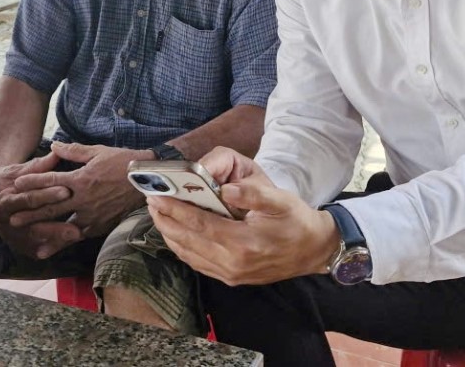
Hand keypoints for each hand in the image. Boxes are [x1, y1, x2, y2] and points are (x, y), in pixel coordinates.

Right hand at [0, 153, 82, 259]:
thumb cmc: (7, 180)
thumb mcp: (19, 171)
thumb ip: (38, 166)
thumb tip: (57, 152)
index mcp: (5, 200)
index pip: (29, 199)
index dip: (48, 195)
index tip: (66, 191)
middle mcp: (6, 221)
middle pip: (34, 224)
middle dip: (56, 226)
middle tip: (77, 227)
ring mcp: (11, 235)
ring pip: (36, 240)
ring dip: (56, 240)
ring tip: (77, 237)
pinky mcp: (17, 244)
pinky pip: (35, 250)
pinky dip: (51, 248)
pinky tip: (67, 246)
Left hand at [11, 142, 153, 238]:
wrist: (147, 181)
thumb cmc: (123, 163)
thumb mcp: (97, 152)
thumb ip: (73, 151)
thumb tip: (54, 147)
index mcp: (81, 179)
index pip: (51, 181)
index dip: (32, 182)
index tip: (16, 184)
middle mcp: (83, 199)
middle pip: (51, 207)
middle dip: (30, 212)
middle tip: (11, 218)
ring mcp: (91, 215)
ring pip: (62, 225)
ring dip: (43, 231)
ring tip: (27, 237)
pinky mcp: (100, 226)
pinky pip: (78, 236)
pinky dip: (63, 242)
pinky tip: (50, 249)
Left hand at [147, 147, 338, 285]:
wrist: (314, 251)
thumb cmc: (296, 221)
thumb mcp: (280, 200)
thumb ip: (253, 194)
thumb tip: (226, 188)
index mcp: (243, 242)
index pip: (199, 224)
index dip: (175, 209)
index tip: (157, 196)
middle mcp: (232, 263)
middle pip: (187, 240)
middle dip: (166, 220)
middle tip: (150, 201)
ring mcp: (230, 274)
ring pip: (188, 254)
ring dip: (170, 233)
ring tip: (158, 213)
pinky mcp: (230, 278)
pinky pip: (197, 263)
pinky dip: (181, 247)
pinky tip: (175, 233)